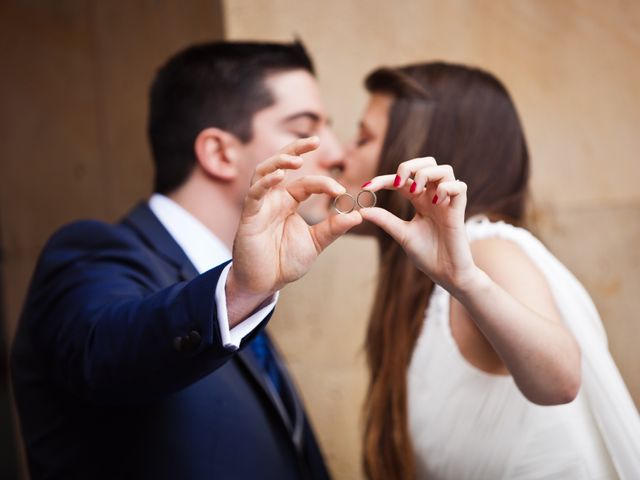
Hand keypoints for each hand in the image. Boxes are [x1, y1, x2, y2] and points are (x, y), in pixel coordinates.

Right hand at [227, 137, 361, 319]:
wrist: (264, 283)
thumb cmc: (285, 262)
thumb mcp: (315, 243)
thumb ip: (333, 229)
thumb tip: (359, 215)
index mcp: (289, 202)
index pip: (307, 182)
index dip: (324, 183)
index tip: (340, 191)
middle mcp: (273, 199)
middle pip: (282, 164)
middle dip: (296, 149)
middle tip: (315, 139)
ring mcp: (259, 205)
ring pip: (264, 172)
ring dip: (279, 161)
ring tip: (296, 158)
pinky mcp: (249, 216)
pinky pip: (254, 193)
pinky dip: (265, 182)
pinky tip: (279, 176)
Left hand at [360, 157, 478, 292]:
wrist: (446, 274)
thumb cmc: (427, 255)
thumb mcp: (402, 234)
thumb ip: (385, 220)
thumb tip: (361, 210)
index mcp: (420, 201)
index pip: (402, 180)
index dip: (383, 179)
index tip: (366, 187)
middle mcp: (434, 197)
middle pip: (427, 163)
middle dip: (409, 165)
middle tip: (397, 183)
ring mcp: (448, 202)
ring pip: (443, 169)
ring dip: (426, 174)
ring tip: (416, 192)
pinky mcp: (459, 210)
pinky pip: (460, 186)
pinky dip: (446, 188)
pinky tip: (436, 201)